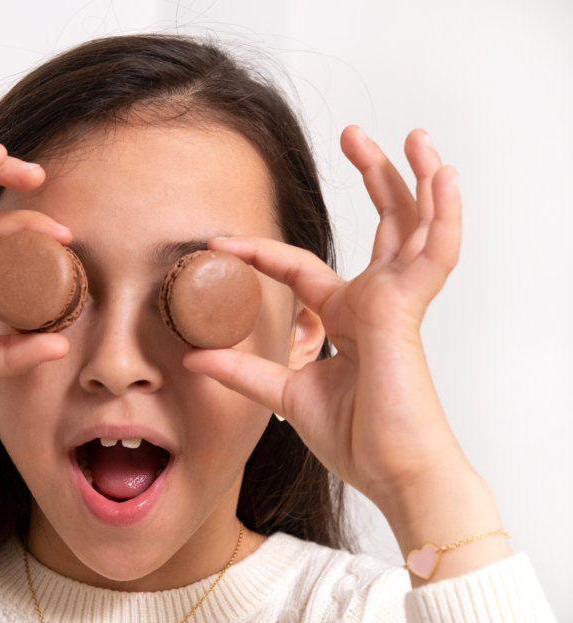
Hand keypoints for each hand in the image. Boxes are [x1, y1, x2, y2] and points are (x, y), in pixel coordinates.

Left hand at [185, 127, 505, 571]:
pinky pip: (434, 252)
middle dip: (372, 179)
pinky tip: (444, 176)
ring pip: (413, 225)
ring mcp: (395, 303)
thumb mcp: (284, 396)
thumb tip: (192, 358)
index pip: (299, 270)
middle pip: (377, 227)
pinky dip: (442, 214)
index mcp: (347, 319)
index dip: (259, 253)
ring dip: (413, 179)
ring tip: (411, 135)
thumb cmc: (355, 439)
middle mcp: (373, 303)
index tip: (218, 242)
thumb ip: (243, 373)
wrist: (391, 472)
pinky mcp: (406, 310)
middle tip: (354, 137)